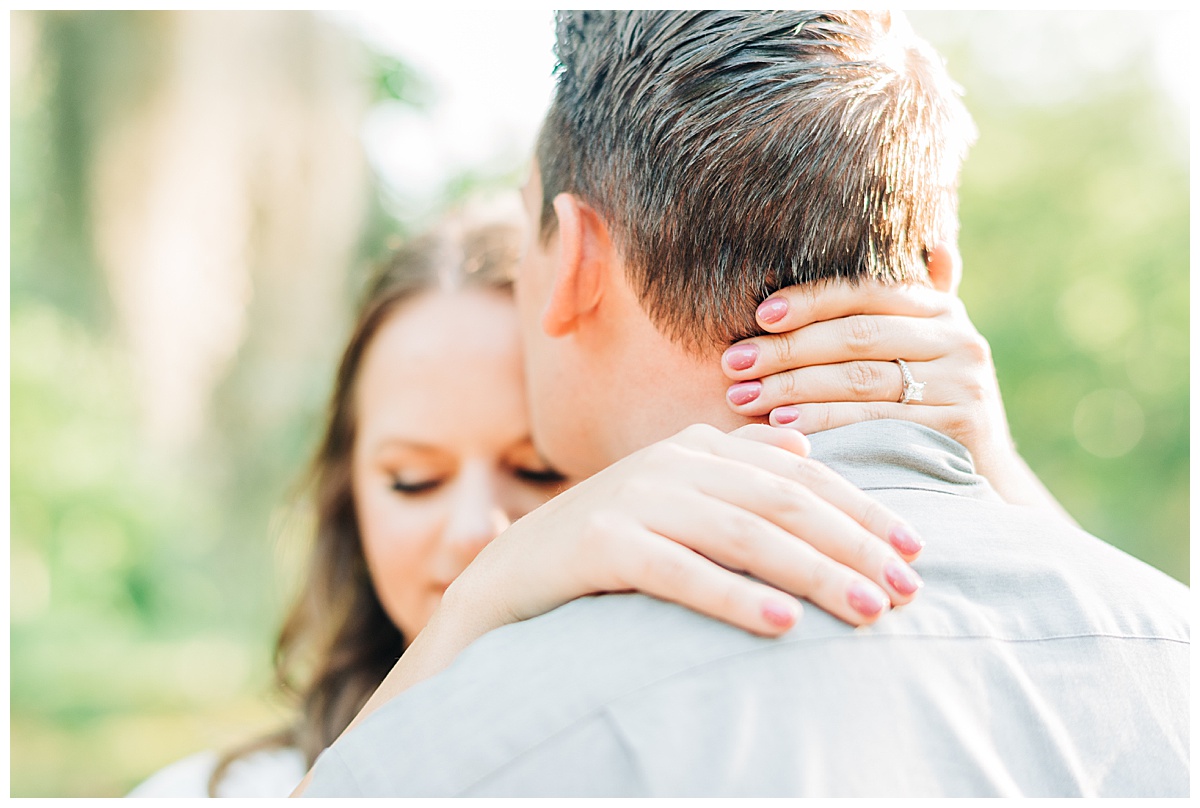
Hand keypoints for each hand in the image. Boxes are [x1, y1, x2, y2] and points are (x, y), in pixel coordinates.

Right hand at [444, 423, 923, 639]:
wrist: (510, 577)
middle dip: (852, 543)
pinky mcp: (601, 544)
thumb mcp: (675, 500)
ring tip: (865, 610)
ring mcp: (633, 499)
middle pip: (782, 501)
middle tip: (905, 589)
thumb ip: (736, 472)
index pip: (797, 473)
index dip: (860, 507)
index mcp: (695, 448)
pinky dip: (733, 595)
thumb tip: (806, 454)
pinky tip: (781, 622)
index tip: (912, 548)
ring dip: (813, 572)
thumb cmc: (607, 545)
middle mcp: (669, 463)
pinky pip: (679, 570)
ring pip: (743, 533)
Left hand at [720, 280, 1070, 517]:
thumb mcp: (924, 348)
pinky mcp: (958, 425)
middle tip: (734, 363)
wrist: (981, 477)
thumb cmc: (929, 403)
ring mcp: (962, 382)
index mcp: (940, 308)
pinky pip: (875, 421)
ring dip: (794, 387)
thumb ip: (908, 305)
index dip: (810, 300)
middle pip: (856, 336)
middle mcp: (958, 338)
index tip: (759, 316)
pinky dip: (826, 422)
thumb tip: (934, 243)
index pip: (865, 291)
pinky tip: (784, 426)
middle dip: (787, 349)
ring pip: (861, 379)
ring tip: (744, 397)